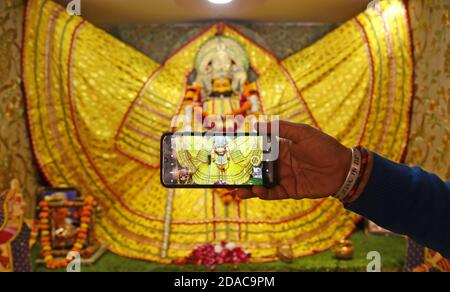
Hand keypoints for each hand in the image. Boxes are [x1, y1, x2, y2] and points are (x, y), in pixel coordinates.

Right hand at [237, 121, 352, 199]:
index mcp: (281, 147)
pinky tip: (256, 190)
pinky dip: (263, 193)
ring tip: (236, 188)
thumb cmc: (324, 146)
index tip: (231, 150)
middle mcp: (280, 163)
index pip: (259, 148)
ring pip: (261, 182)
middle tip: (228, 173)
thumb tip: (258, 123)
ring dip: (248, 185)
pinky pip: (273, 193)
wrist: (343, 168)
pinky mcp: (290, 190)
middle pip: (257, 167)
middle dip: (242, 171)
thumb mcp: (302, 133)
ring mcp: (284, 177)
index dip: (246, 150)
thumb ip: (281, 128)